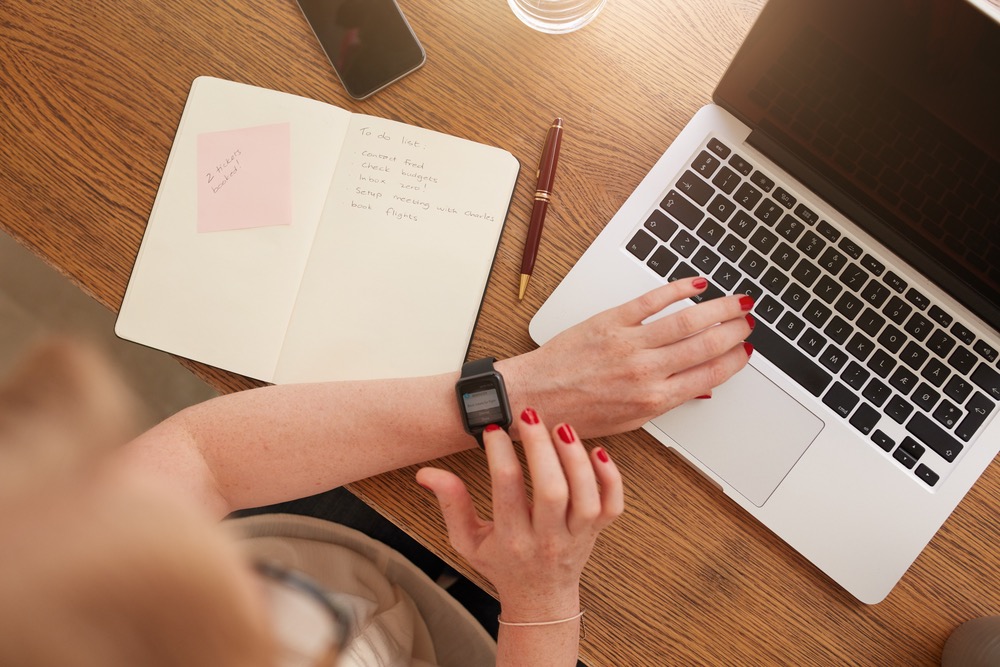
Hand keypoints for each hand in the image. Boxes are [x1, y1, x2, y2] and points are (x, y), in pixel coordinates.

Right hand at [416, 409, 622, 619]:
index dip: (499, 453)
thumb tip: (427, 473)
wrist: (540, 600)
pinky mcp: (597, 532)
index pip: (506, 490)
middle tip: (529, 416)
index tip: (494, 430)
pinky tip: (598, 452)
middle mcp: (546, 538)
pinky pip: (612, 505)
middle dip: (540, 448)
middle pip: (550, 490)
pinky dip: (611, 478)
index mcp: (512, 539)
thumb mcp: (467, 540)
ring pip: (585, 496)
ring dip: (575, 458)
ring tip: (561, 427)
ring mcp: (577, 536)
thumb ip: (450, 504)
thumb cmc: (503, 564)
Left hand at [499, 277, 753, 438]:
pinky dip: (678, 289)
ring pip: (687, 320)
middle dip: (735, 331)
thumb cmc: (575, 413)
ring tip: (736, 301)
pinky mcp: (610, 321)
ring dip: (719, 308)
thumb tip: (699, 388)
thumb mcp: (627, 421)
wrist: (534, 397)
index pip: (710, 375)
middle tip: (749, 321)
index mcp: (653, 400)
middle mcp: (646, 371)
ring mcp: (629, 344)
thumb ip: (666, 401)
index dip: (735, 360)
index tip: (747, 351)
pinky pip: (652, 301)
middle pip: (706, 344)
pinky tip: (696, 283)